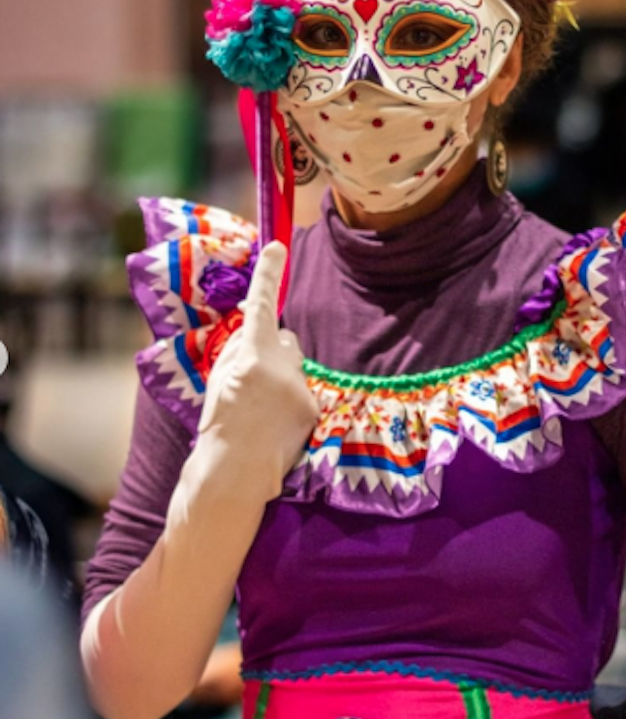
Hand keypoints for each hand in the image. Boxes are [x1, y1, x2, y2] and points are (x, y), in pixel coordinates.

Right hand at [198, 240, 316, 501]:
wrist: (235, 472)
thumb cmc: (219, 424)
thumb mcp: (218, 378)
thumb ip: (238, 350)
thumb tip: (254, 332)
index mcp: (250, 356)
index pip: (260, 305)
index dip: (268, 273)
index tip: (277, 246)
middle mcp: (281, 367)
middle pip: (286, 340)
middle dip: (274, 352)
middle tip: (255, 382)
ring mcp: (301, 389)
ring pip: (296, 367)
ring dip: (284, 379)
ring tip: (264, 410)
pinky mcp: (314, 409)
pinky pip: (305, 391)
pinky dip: (293, 402)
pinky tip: (278, 424)